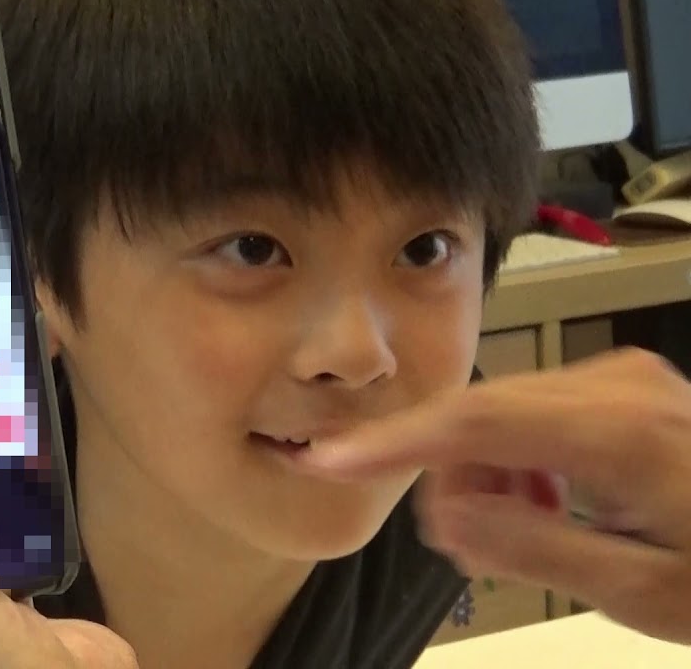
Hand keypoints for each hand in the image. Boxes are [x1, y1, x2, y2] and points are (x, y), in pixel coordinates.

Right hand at [296, 348, 690, 643]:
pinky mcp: (628, 387)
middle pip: (486, 410)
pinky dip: (519, 456)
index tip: (326, 460)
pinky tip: (544, 501)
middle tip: (456, 541)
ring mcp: (626, 380)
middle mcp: (620, 386)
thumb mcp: (646, 593)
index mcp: (623, 433)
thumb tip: (443, 515)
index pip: (478, 421)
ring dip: (486, 468)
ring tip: (517, 529)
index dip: (394, 440)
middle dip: (447, 471)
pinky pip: (539, 410)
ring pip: (506, 408)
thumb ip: (537, 548)